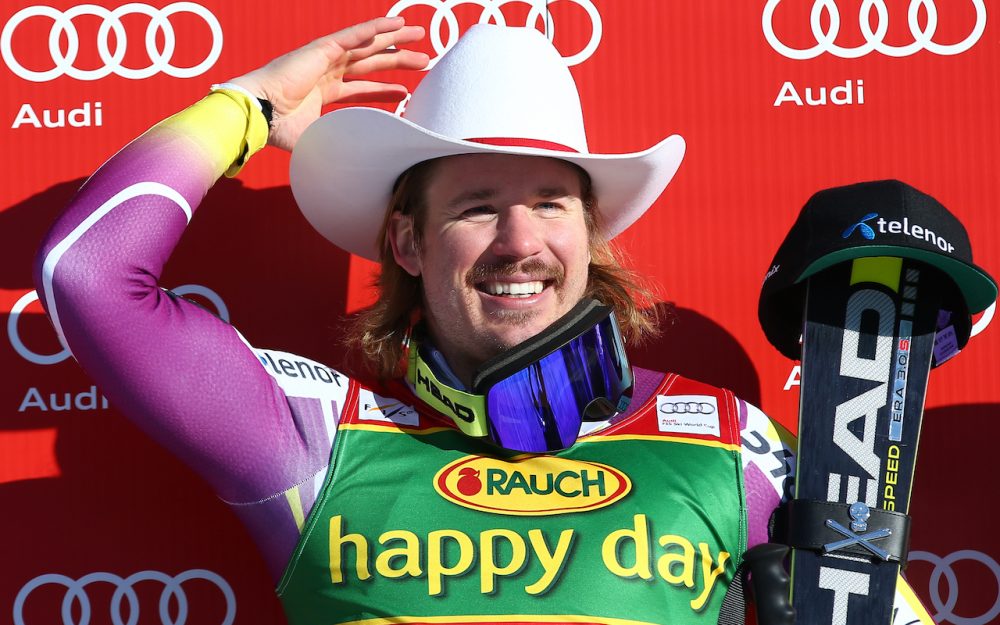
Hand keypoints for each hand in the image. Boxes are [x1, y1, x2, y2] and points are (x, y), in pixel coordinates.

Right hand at [228, 16, 427, 151]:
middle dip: (397, 60)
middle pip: (370, 64)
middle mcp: (326, 73)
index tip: (406, 93)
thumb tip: (357, 168)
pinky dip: (373, 28)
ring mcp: (324, 59)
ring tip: (418, 35)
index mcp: (323, 94)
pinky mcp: (321, 49)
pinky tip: (395, 23)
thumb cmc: (277, 130)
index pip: (362, 89)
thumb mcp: (318, 140)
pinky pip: (353, 36)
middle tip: (424, 59)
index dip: (385, 90)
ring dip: (393, 39)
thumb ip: (338, 146)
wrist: (258, 114)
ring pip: (367, 45)